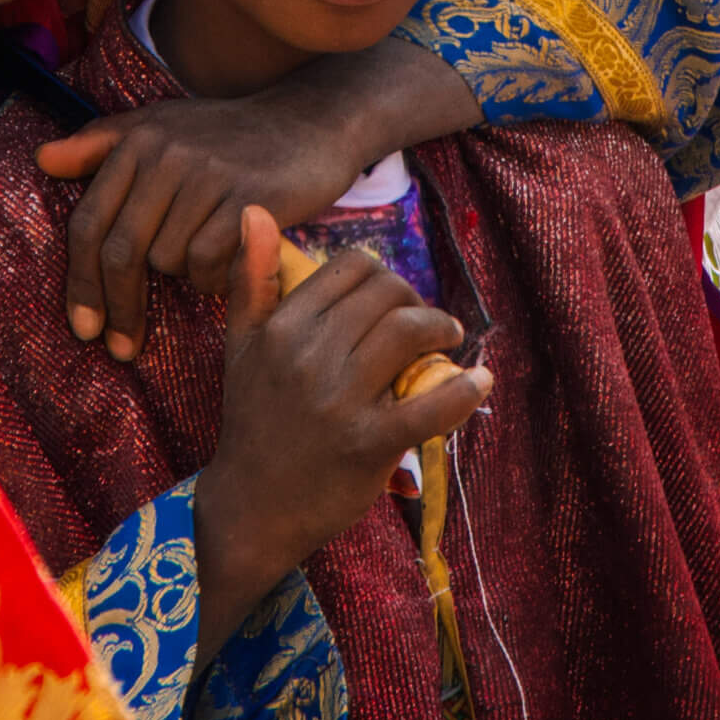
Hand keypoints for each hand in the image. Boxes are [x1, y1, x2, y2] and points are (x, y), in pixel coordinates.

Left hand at [36, 39, 480, 358]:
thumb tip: (42, 159)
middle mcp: (165, 154)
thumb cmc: (225, 136)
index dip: (80, 281)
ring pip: (168, 261)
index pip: (89, 223)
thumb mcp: (160, 127)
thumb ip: (100, 144)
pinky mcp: (247, 198)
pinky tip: (228, 267)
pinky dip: (213, 278)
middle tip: (122, 347)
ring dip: (182, 278)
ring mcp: (206, 175)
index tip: (83, 327)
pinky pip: (209, 263)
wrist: (308, 122)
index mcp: (136, 140)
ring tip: (206, 264)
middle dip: (118, 307)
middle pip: (121, 251)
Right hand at [190, 207, 489, 653]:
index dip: (382, 275)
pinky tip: (479, 382)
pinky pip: (431, 406)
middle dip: (415, 301)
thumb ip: (249, 279)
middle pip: (386, 294)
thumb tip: (254, 211)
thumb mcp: (240, 346)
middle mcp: (306, 356)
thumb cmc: (252, 421)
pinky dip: (465, 390)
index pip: (350, 267)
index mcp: (279, 327)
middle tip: (424, 323)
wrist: (251, 508)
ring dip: (442, 330)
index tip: (389, 298)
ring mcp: (338, 401)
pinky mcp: (368, 444)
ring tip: (447, 342)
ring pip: (410, 333)